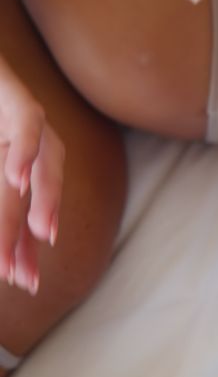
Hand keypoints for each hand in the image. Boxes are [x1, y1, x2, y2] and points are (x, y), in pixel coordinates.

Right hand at [0, 57, 64, 295]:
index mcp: (18, 163)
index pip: (24, 210)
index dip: (23, 246)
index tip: (23, 281)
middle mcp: (32, 145)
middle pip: (37, 196)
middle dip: (27, 237)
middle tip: (24, 275)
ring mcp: (27, 119)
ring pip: (42, 165)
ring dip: (40, 200)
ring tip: (38, 234)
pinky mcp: (18, 95)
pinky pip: (28, 124)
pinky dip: (24, 152)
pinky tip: (16, 180)